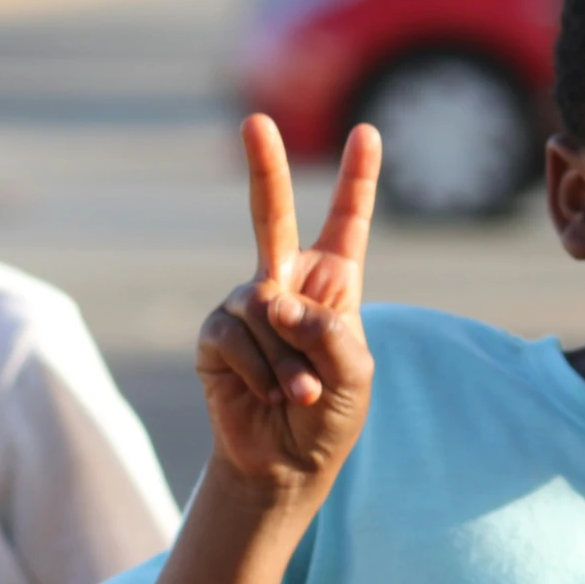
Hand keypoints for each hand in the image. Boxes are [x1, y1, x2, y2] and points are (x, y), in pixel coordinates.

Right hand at [196, 116, 380, 496]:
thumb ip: (328, 334)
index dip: (358, 179)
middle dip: (264, 167)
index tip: (368, 132)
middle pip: (270, 216)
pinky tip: (267, 394)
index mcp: (334, 284)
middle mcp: (286, 282)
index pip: (347, 223)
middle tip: (254, 120)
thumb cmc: (330, 415)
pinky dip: (260, 370)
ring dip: (287, 361)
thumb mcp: (354, 375)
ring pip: (263, 308)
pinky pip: (234, 335)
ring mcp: (247, 305)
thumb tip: (273, 302)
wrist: (285, 463)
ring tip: (299, 394)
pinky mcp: (216, 335)